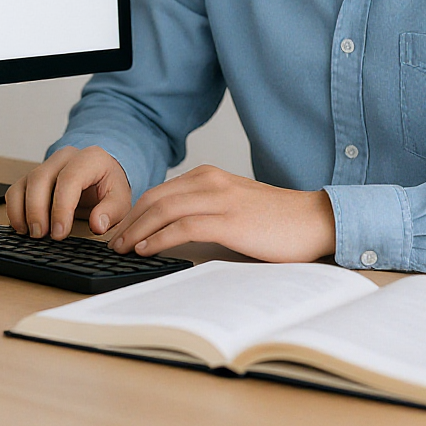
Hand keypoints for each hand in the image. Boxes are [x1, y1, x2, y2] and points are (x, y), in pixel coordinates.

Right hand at [5, 146, 131, 240]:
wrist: (101, 174)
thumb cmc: (108, 186)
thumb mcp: (120, 199)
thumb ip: (111, 211)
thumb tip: (97, 224)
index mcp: (89, 158)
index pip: (70, 178)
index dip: (62, 207)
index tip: (60, 233)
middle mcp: (64, 157)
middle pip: (41, 178)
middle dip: (37, 210)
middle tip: (42, 235)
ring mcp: (46, 165)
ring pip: (25, 183)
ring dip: (24, 211)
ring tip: (33, 234)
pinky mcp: (32, 177)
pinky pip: (15, 190)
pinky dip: (14, 210)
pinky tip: (23, 227)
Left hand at [109, 165, 335, 262]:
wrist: (314, 219)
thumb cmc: (276, 219)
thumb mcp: (234, 205)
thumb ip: (206, 209)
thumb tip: (172, 230)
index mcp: (209, 176)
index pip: (160, 192)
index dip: (135, 212)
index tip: (120, 230)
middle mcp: (211, 181)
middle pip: (155, 198)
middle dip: (129, 221)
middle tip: (112, 241)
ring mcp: (220, 199)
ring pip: (164, 210)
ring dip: (137, 230)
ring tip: (122, 248)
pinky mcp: (229, 220)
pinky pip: (184, 226)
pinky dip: (160, 237)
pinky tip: (147, 249)